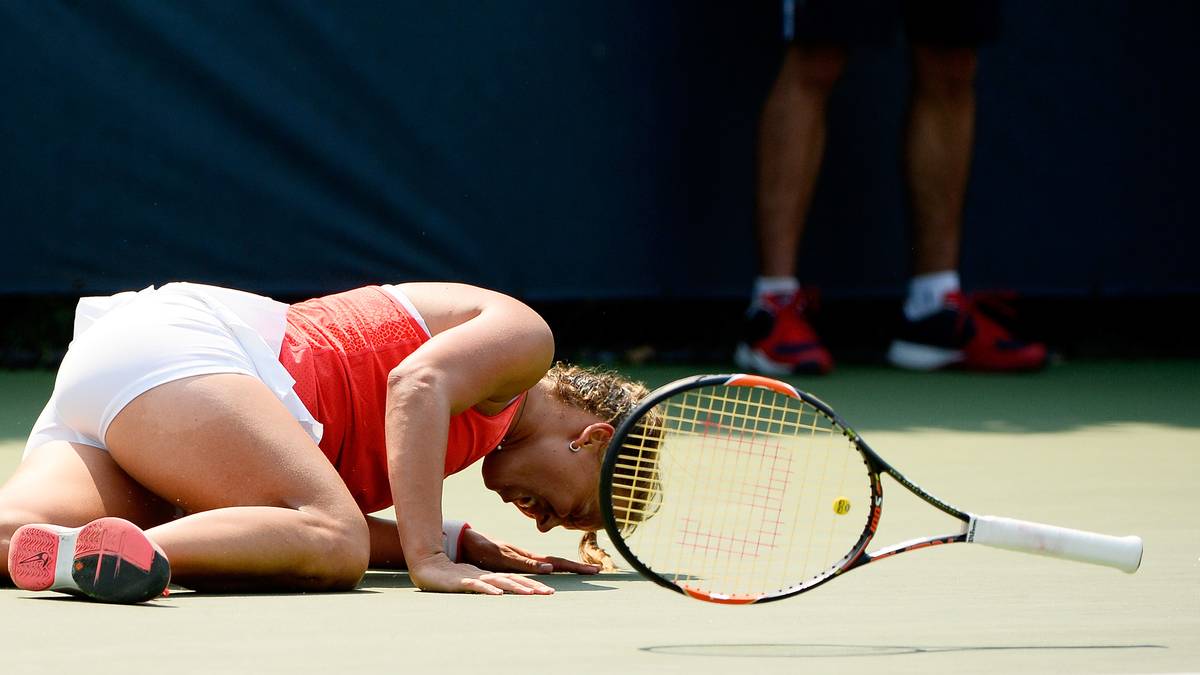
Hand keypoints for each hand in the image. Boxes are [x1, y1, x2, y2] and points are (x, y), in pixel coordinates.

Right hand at [407, 552, 555, 595]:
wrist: (428, 567)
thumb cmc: (451, 576)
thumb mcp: (473, 583)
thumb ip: (487, 586)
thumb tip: (501, 594)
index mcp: (490, 576)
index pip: (515, 580)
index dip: (532, 585)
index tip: (548, 591)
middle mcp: (486, 575)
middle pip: (513, 580)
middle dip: (532, 586)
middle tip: (550, 593)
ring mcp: (474, 577)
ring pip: (499, 582)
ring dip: (515, 587)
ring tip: (530, 594)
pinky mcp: (461, 582)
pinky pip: (477, 586)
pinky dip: (488, 590)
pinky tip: (498, 595)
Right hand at [459, 528, 600, 575]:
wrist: (466, 540)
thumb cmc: (486, 552)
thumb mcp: (506, 562)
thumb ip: (522, 566)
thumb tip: (542, 571)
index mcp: (528, 558)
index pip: (555, 563)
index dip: (574, 566)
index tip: (594, 570)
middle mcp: (525, 555)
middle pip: (554, 561)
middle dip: (575, 566)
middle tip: (596, 571)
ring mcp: (514, 555)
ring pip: (541, 563)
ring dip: (561, 567)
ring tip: (580, 570)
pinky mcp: (503, 557)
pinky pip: (521, 563)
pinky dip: (534, 566)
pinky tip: (545, 570)